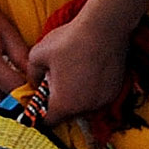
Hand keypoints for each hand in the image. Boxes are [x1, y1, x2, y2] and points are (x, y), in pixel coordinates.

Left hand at [26, 8, 132, 126]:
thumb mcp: (37, 55)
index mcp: (64, 103)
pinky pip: (98, 97)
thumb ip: (32, 75)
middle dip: (58, 105)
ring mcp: (104, 99)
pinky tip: (87, 72)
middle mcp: (86, 107)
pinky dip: (90, 91)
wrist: (105, 27)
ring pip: (84, 107)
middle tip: (52, 86)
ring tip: (72, 76)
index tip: (36, 103)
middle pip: (67, 116)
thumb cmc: (69, 40)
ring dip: (76, 98)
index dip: (38, 114)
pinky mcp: (116, 90)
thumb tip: (36, 83)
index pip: (47, 121)